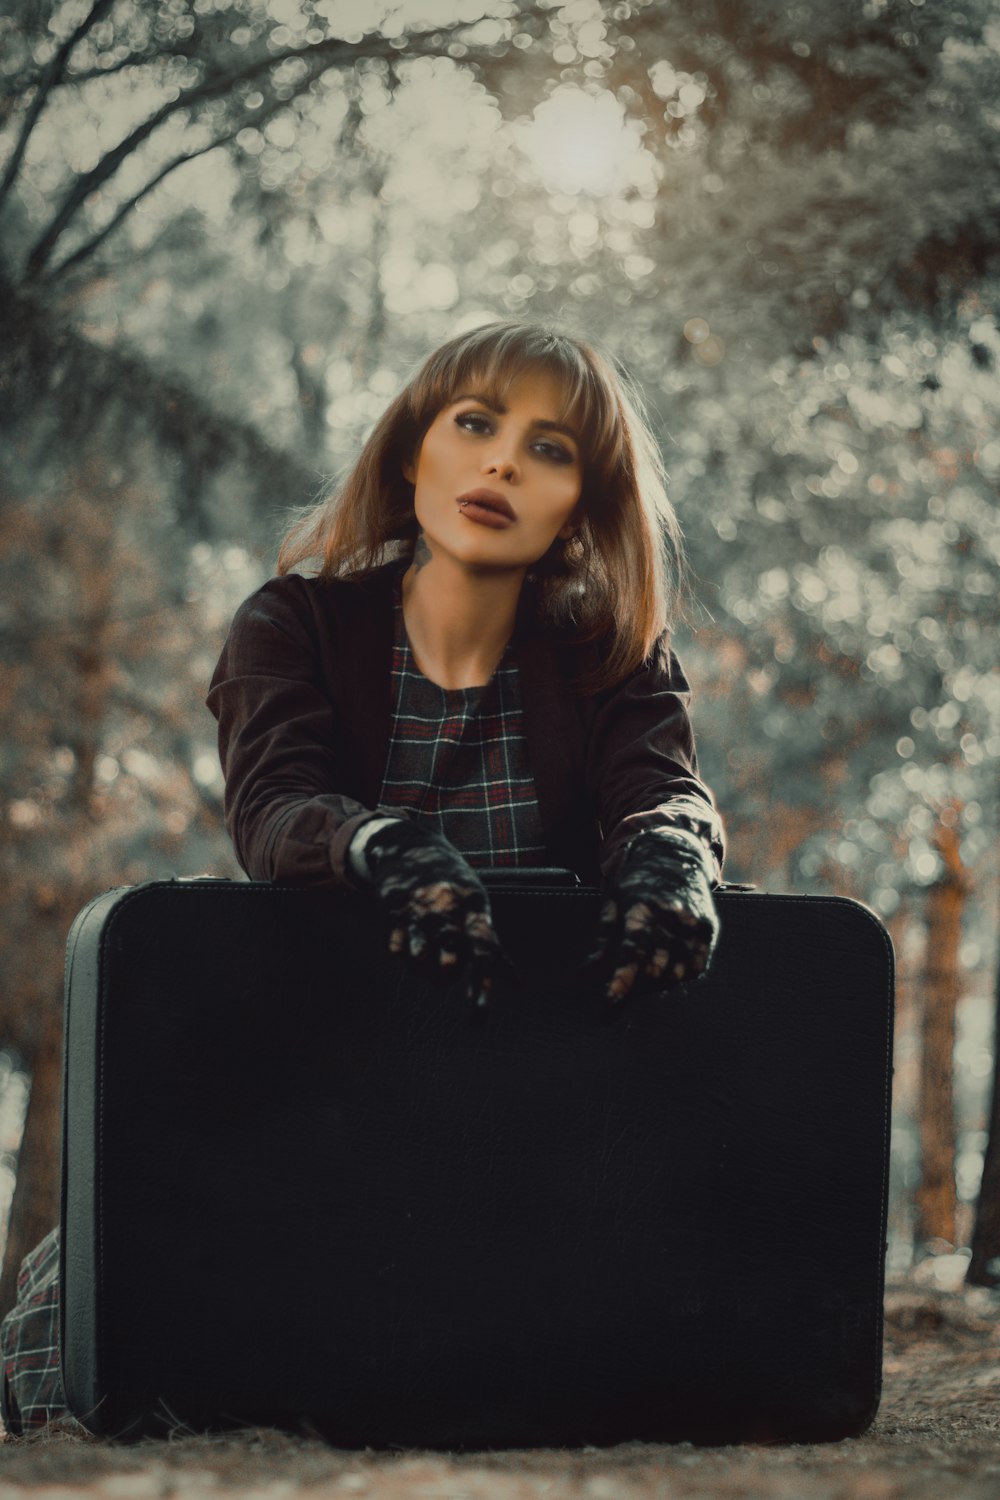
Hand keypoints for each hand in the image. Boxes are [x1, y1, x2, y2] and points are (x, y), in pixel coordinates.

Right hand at [352, 817, 504, 1008]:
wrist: (411, 846)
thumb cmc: (452, 884)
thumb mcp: (477, 905)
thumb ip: (493, 946)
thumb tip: (518, 985)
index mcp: (475, 911)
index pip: (484, 954)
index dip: (482, 987)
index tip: (477, 1019)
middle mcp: (449, 911)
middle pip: (449, 965)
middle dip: (444, 978)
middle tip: (443, 972)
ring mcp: (419, 910)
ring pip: (418, 962)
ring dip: (421, 970)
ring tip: (423, 958)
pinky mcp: (392, 910)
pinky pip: (394, 952)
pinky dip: (400, 953)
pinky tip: (404, 940)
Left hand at [585, 828, 719, 1015]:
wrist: (675, 855)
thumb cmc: (637, 882)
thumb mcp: (611, 902)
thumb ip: (601, 939)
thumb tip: (584, 974)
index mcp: (642, 908)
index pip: (631, 954)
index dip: (621, 983)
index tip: (609, 1005)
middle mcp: (671, 917)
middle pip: (654, 970)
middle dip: (636, 985)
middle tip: (625, 983)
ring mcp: (693, 923)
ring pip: (676, 973)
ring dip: (657, 983)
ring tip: (644, 973)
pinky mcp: (708, 929)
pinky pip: (696, 968)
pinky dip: (679, 975)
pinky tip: (667, 966)